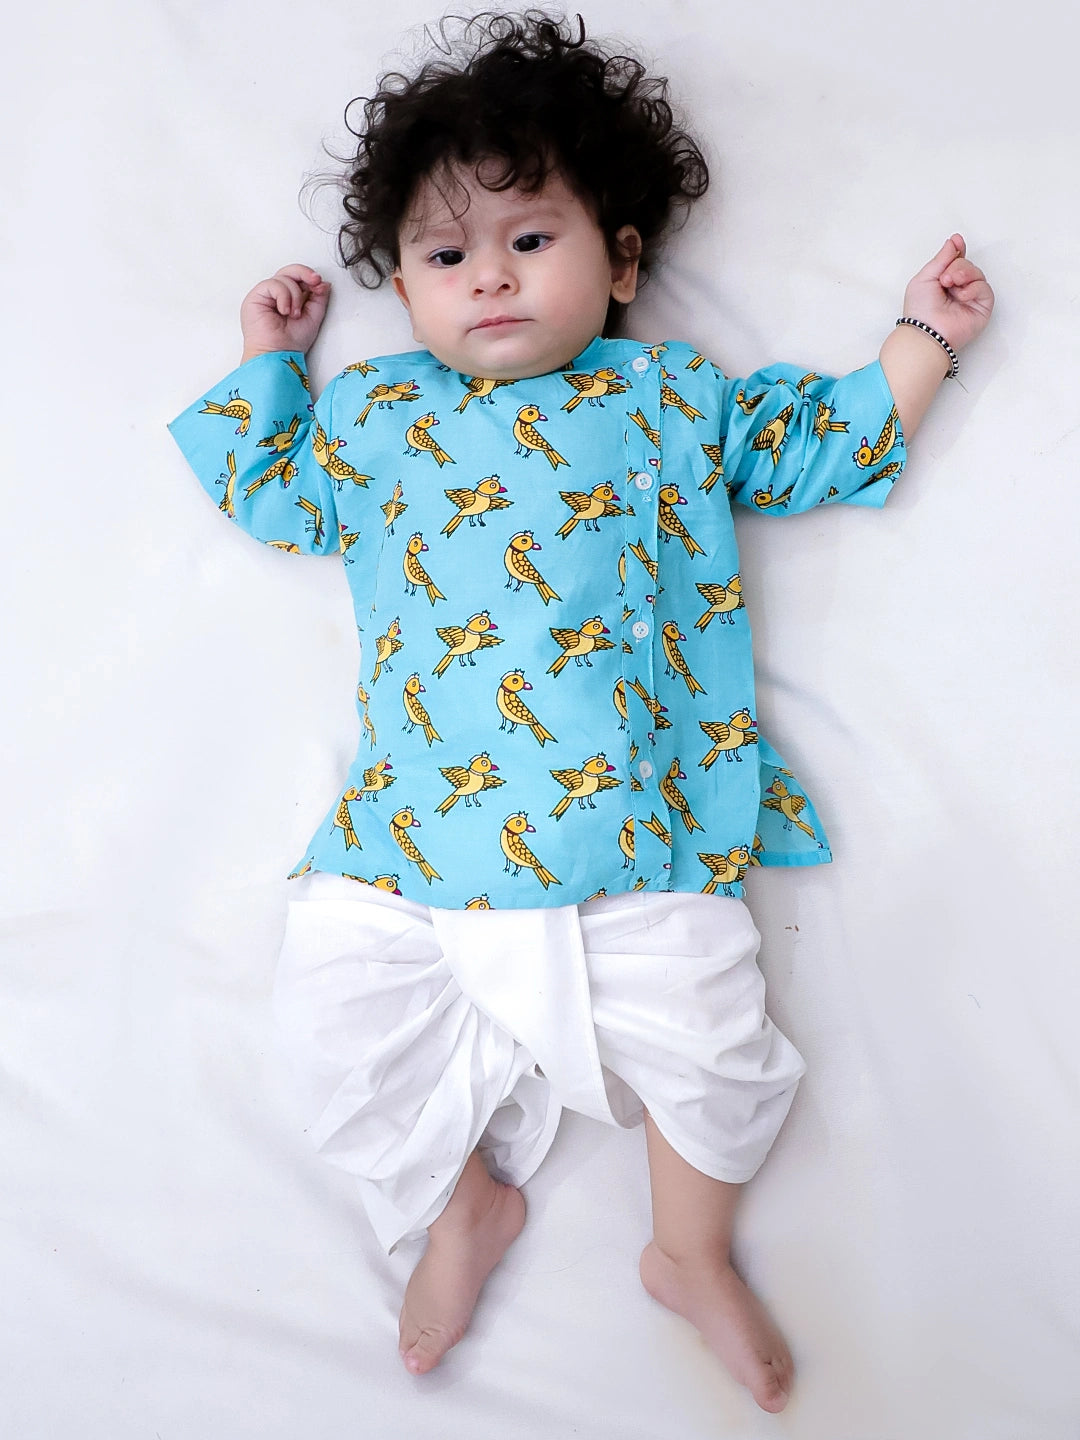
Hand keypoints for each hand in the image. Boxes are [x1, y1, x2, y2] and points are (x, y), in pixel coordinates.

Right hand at [240, 264, 330, 359]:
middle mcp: (276, 295)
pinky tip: (284, 311)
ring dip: (294, 295)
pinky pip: (273, 284)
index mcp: (289, 299)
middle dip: (304, 274)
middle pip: (289, 271)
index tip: (320, 284)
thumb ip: (319, 299)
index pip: (298, 278)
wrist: (279, 355)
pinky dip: (283, 296)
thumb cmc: (291, 343)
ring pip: (283, 278)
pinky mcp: (255, 297)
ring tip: (295, 314)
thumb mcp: (313, 317)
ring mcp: (265, 295)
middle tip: (315, 281)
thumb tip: (323, 283)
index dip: (310, 278)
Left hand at [901, 234, 993, 350]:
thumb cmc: (920, 311)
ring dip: (964, 274)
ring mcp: (970, 298)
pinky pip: (984, 288)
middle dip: (957, 266)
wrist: (926, 331)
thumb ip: (941, 258)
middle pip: (967, 265)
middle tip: (945, 278)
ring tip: (951, 284)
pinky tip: (961, 295)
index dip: (958, 251)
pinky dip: (973, 288)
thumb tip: (954, 241)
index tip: (957, 241)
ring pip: (977, 273)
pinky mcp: (981, 307)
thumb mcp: (925, 276)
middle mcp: (958, 289)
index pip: (956, 261)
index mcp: (943, 282)